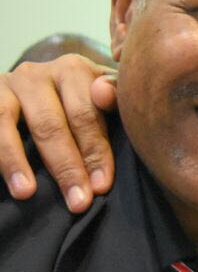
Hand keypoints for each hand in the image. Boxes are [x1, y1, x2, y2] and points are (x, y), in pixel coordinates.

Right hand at [0, 55, 118, 211]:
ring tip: (26, 193)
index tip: (102, 186)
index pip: (86, 113)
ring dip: (15, 161)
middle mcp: (36, 74)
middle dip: (66, 166)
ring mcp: (5, 84)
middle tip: (78, 201)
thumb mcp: (99, 97)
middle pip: (50, 123)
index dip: (95, 151)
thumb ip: (113, 95)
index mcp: (73, 69)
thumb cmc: (77, 101)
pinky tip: (7, 180)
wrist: (33, 91)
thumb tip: (105, 95)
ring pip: (6, 123)